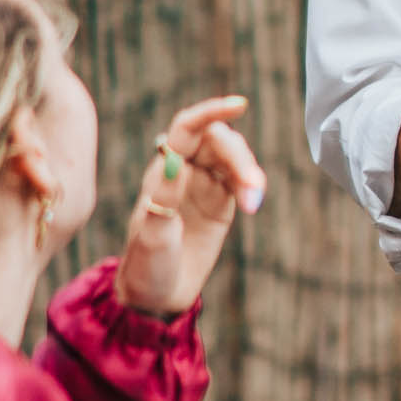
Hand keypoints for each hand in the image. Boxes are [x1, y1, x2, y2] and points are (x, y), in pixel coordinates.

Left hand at [114, 96, 266, 317]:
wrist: (157, 295)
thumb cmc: (146, 263)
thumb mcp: (152, 233)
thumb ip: (165, 197)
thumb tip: (175, 159)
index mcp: (162, 169)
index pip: (188, 127)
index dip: (212, 111)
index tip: (239, 104)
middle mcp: (185, 171)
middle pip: (219, 142)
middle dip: (239, 156)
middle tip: (253, 185)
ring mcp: (205, 186)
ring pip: (234, 160)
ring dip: (249, 172)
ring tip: (253, 201)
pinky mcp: (222, 204)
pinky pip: (241, 183)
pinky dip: (252, 187)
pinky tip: (253, 203)